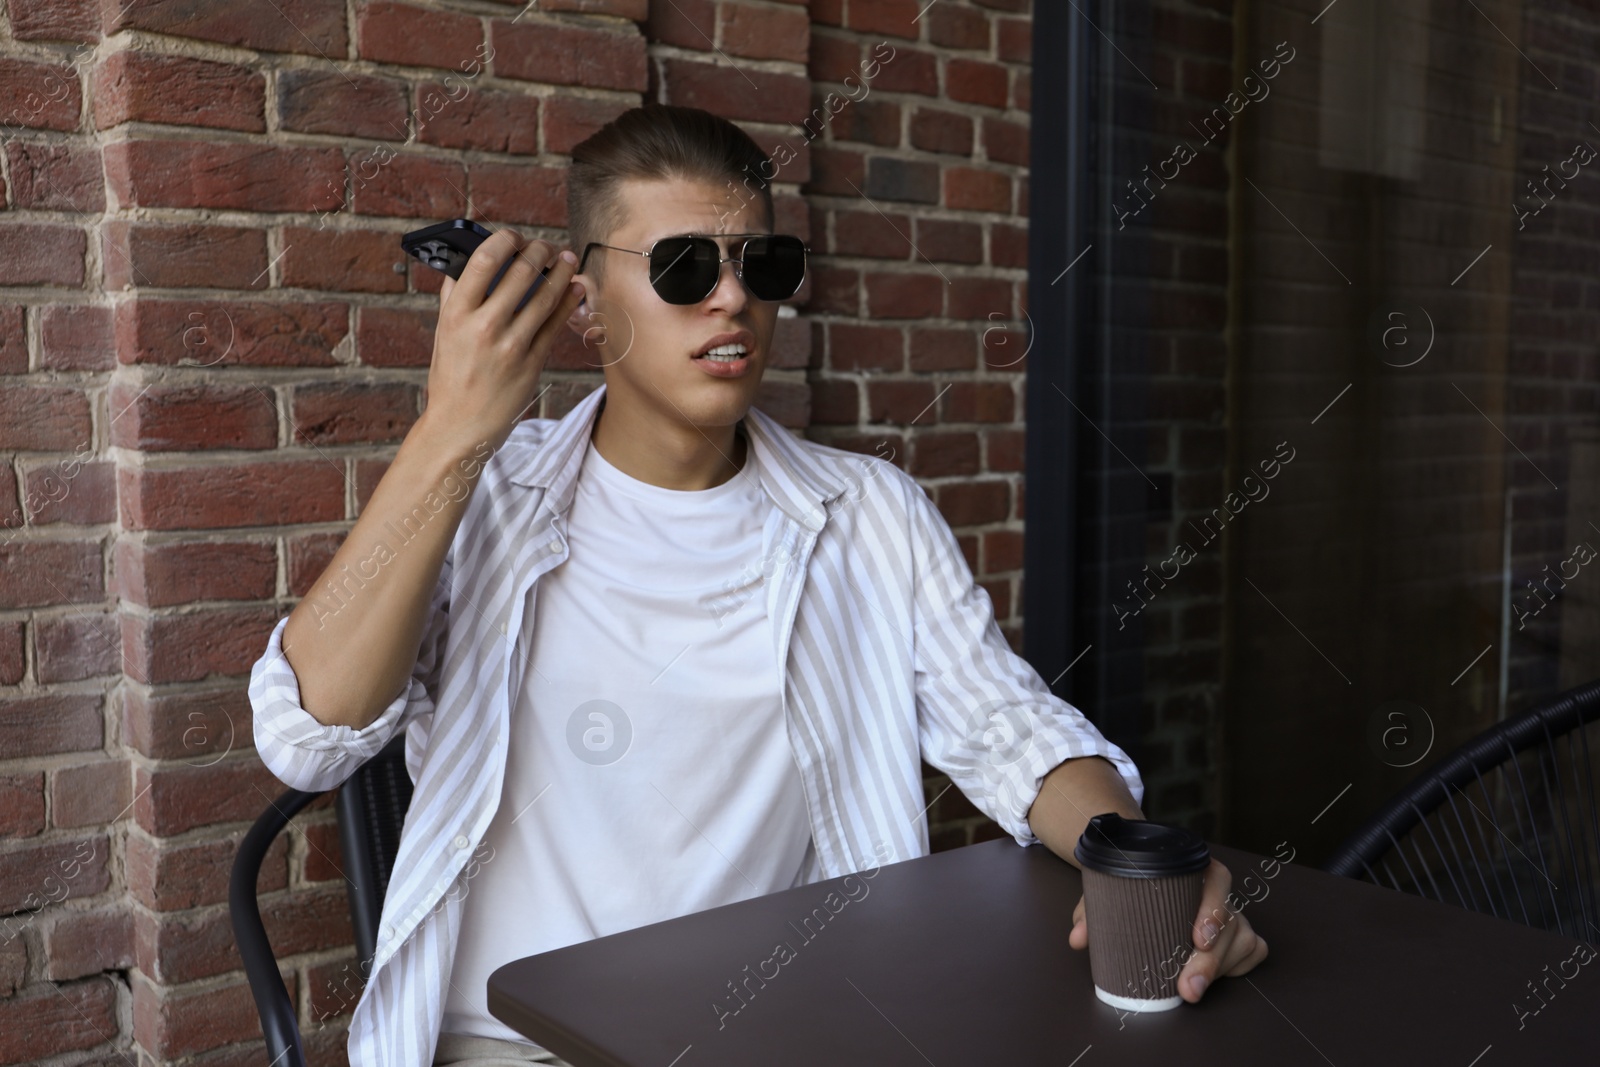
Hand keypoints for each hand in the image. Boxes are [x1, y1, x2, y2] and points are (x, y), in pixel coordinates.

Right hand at [420, 229, 584, 454]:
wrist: (461, 426)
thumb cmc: (451, 378)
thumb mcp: (443, 335)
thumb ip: (453, 299)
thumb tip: (463, 263)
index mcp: (456, 314)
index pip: (484, 261)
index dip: (504, 240)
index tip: (514, 236)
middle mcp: (484, 327)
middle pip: (520, 273)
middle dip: (538, 251)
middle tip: (546, 246)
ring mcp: (511, 345)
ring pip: (545, 297)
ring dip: (561, 272)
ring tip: (567, 259)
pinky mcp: (532, 363)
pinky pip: (555, 324)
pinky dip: (567, 302)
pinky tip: (574, 288)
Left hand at [1069, 858, 1267, 1002]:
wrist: (1142, 879)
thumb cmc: (1131, 883)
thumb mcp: (1109, 889)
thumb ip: (1093, 910)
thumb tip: (1078, 938)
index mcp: (1193, 867)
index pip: (1217, 879)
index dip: (1213, 909)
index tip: (1197, 938)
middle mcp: (1217, 890)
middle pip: (1231, 921)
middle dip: (1211, 959)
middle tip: (1188, 986)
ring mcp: (1231, 914)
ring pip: (1242, 940)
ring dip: (1219, 969)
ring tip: (1191, 990)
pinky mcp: (1237, 936)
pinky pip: (1253, 951)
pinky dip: (1237, 967)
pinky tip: (1217, 980)